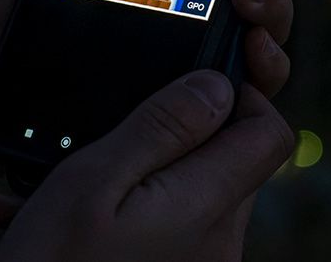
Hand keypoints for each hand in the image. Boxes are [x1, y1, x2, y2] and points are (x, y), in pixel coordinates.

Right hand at [0, 71, 292, 261]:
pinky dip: (125, 215)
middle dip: (176, 135)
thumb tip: (219, 86)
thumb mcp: (93, 181)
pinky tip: (60, 216)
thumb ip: (162, 127)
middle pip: (229, 162)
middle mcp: (217, 246)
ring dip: (138, 176)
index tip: (187, 84)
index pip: (271, 134)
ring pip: (190, 194)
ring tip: (63, 183)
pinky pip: (168, 231)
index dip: (239, 96)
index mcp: (206, 209)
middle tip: (109, 131)